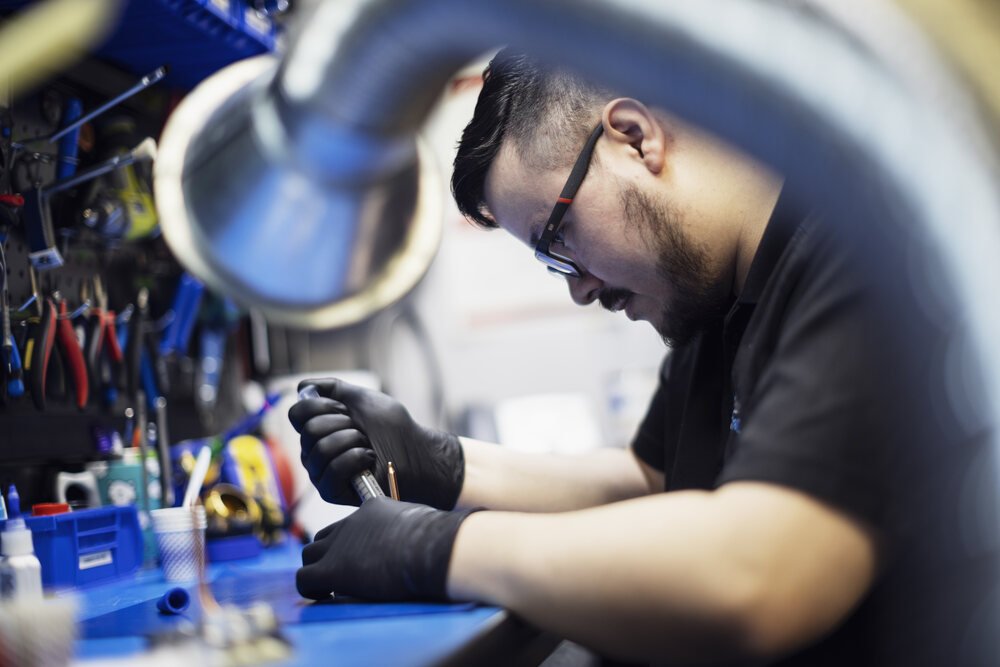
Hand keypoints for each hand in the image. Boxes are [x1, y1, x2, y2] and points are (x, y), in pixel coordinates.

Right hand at [288, 378, 464, 508]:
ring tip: (368, 445)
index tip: (346, 409)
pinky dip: (355, 459)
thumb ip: (333, 389)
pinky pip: (331, 471)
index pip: (297, 414)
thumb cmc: (393, 429)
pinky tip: (369, 460)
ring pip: (320, 450)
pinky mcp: (331, 491)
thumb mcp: (363, 400)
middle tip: (362, 431)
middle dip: (342, 424)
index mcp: (319, 429)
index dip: (321, 406)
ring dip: (352, 441)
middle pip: (308, 431)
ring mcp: (321, 472)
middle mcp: (314, 450)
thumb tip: (302, 387)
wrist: (416, 453)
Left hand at [296, 498, 474, 600]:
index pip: (350, 525)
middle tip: (346, 576)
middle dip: (328, 556)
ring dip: (317, 571)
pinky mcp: (333, 568)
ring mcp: (339, 544)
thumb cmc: (438, 539)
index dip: (351, 545)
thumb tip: (422, 539)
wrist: (432, 549)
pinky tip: (328, 596)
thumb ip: (412, 528)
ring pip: (308, 555)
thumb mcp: (422, 523)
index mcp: (372, 510)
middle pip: (322, 537)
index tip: (364, 561)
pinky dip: (311, 589)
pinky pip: (304, 578)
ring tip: (334, 589)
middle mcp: (351, 523)